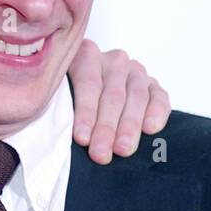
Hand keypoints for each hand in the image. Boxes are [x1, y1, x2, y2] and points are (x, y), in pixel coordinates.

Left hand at [69, 38, 170, 164]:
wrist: (91, 100)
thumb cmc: (67, 103)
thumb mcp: (58, 98)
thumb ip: (57, 108)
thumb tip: (52, 133)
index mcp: (85, 56)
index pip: (88, 83)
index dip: (85, 113)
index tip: (81, 138)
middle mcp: (113, 61)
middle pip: (112, 95)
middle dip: (106, 128)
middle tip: (100, 154)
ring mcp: (135, 72)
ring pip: (136, 97)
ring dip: (129, 126)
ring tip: (122, 150)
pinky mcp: (153, 86)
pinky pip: (159, 98)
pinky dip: (156, 113)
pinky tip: (150, 130)